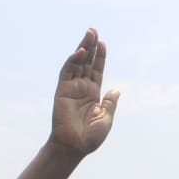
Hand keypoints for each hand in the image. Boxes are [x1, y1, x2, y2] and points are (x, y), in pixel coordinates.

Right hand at [48, 28, 119, 158]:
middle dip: (91, 47)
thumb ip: (110, 103)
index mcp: (93, 94)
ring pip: (77, 64)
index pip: (96, 71)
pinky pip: (67, 72)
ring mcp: (71, 88)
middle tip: (93, 30)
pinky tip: (81, 52)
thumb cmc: (90, 137)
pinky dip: (73, 61)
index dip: (100, 57)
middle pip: (86, 63)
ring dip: (83, 48)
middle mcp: (82, 89)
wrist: (74, 147)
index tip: (103, 44)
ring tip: (89, 34)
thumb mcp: (105, 119)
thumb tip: (116, 90)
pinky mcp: (62, 91)